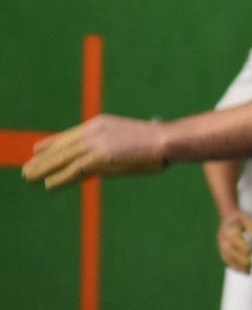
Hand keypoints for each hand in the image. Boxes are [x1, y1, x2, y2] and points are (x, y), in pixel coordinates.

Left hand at [22, 115, 167, 189]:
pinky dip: (60, 177)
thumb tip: (102, 162)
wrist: (167, 141)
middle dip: (42, 159)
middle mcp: (94, 130)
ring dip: (43, 169)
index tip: (37, 150)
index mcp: (100, 124)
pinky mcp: (101, 156)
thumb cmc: (155, 144)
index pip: (69, 135)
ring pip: (63, 158)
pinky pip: (74, 169)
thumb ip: (110, 150)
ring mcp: (97, 143)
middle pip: (61, 146)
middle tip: (26, 169)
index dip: (51, 144)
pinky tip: (49, 184)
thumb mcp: (128, 142)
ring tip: (29, 178)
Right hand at [218, 211, 251, 272]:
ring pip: (227, 258)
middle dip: (240, 260)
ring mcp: (221, 246)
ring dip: (237, 266)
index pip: (237, 242)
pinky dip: (233, 266)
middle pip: (231, 253)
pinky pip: (225, 260)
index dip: (245, 248)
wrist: (227, 218)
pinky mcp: (221, 250)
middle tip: (251, 267)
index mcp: (230, 231)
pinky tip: (241, 271)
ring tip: (248, 272)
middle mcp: (224, 240)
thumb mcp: (247, 218)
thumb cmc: (239, 219)